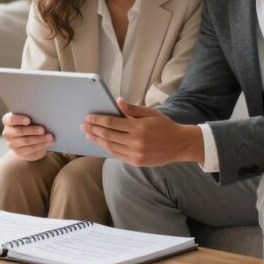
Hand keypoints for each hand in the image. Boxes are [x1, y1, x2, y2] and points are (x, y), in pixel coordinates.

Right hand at [1, 112, 54, 160]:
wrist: (30, 140)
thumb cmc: (31, 123)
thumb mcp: (31, 118)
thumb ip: (33, 116)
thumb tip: (43, 115)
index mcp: (8, 121)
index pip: (10, 119)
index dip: (18, 119)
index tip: (28, 120)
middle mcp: (7, 133)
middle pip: (19, 131)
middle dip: (32, 130)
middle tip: (43, 129)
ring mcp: (12, 144)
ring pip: (26, 141)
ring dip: (39, 139)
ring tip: (50, 136)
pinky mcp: (19, 152)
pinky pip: (30, 149)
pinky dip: (40, 145)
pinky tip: (47, 143)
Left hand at [82, 98, 203, 166]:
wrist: (179, 144)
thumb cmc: (165, 126)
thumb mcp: (151, 113)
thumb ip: (132, 109)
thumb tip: (117, 102)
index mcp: (138, 127)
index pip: (112, 123)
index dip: (98, 120)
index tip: (88, 117)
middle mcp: (135, 142)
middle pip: (108, 135)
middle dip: (94, 130)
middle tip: (84, 125)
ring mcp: (135, 153)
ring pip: (110, 146)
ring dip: (97, 140)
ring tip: (88, 134)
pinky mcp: (136, 162)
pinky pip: (117, 155)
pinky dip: (107, 148)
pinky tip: (101, 143)